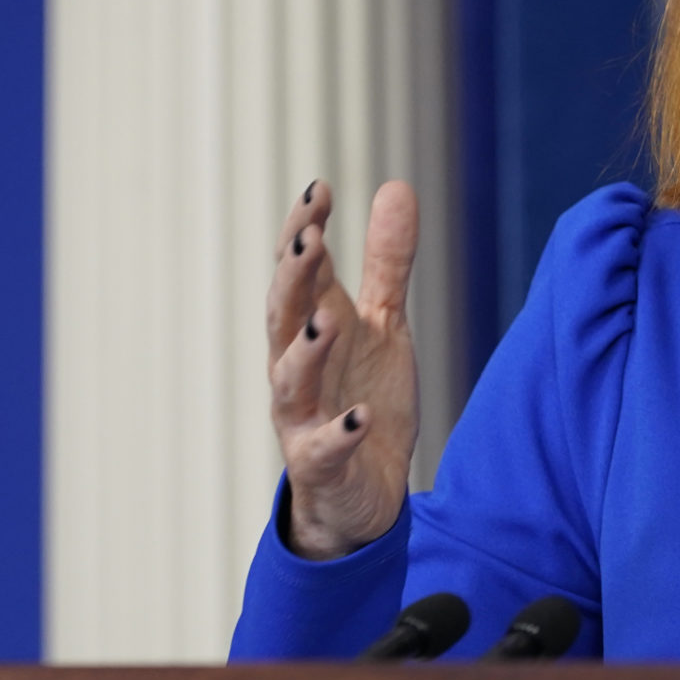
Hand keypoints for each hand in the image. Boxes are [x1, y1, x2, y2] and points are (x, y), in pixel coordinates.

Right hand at [266, 179, 420, 558]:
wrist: (364, 493)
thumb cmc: (363, 397)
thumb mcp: (384, 325)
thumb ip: (387, 263)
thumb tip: (395, 186)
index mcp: (313, 329)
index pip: (300, 273)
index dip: (304, 230)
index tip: (319, 188)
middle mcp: (297, 369)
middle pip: (284, 316)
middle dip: (293, 276)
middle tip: (308, 235)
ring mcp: (304, 418)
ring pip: (291, 379)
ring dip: (307, 349)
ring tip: (328, 319)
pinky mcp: (322, 465)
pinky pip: (324, 449)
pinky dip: (340, 432)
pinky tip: (361, 416)